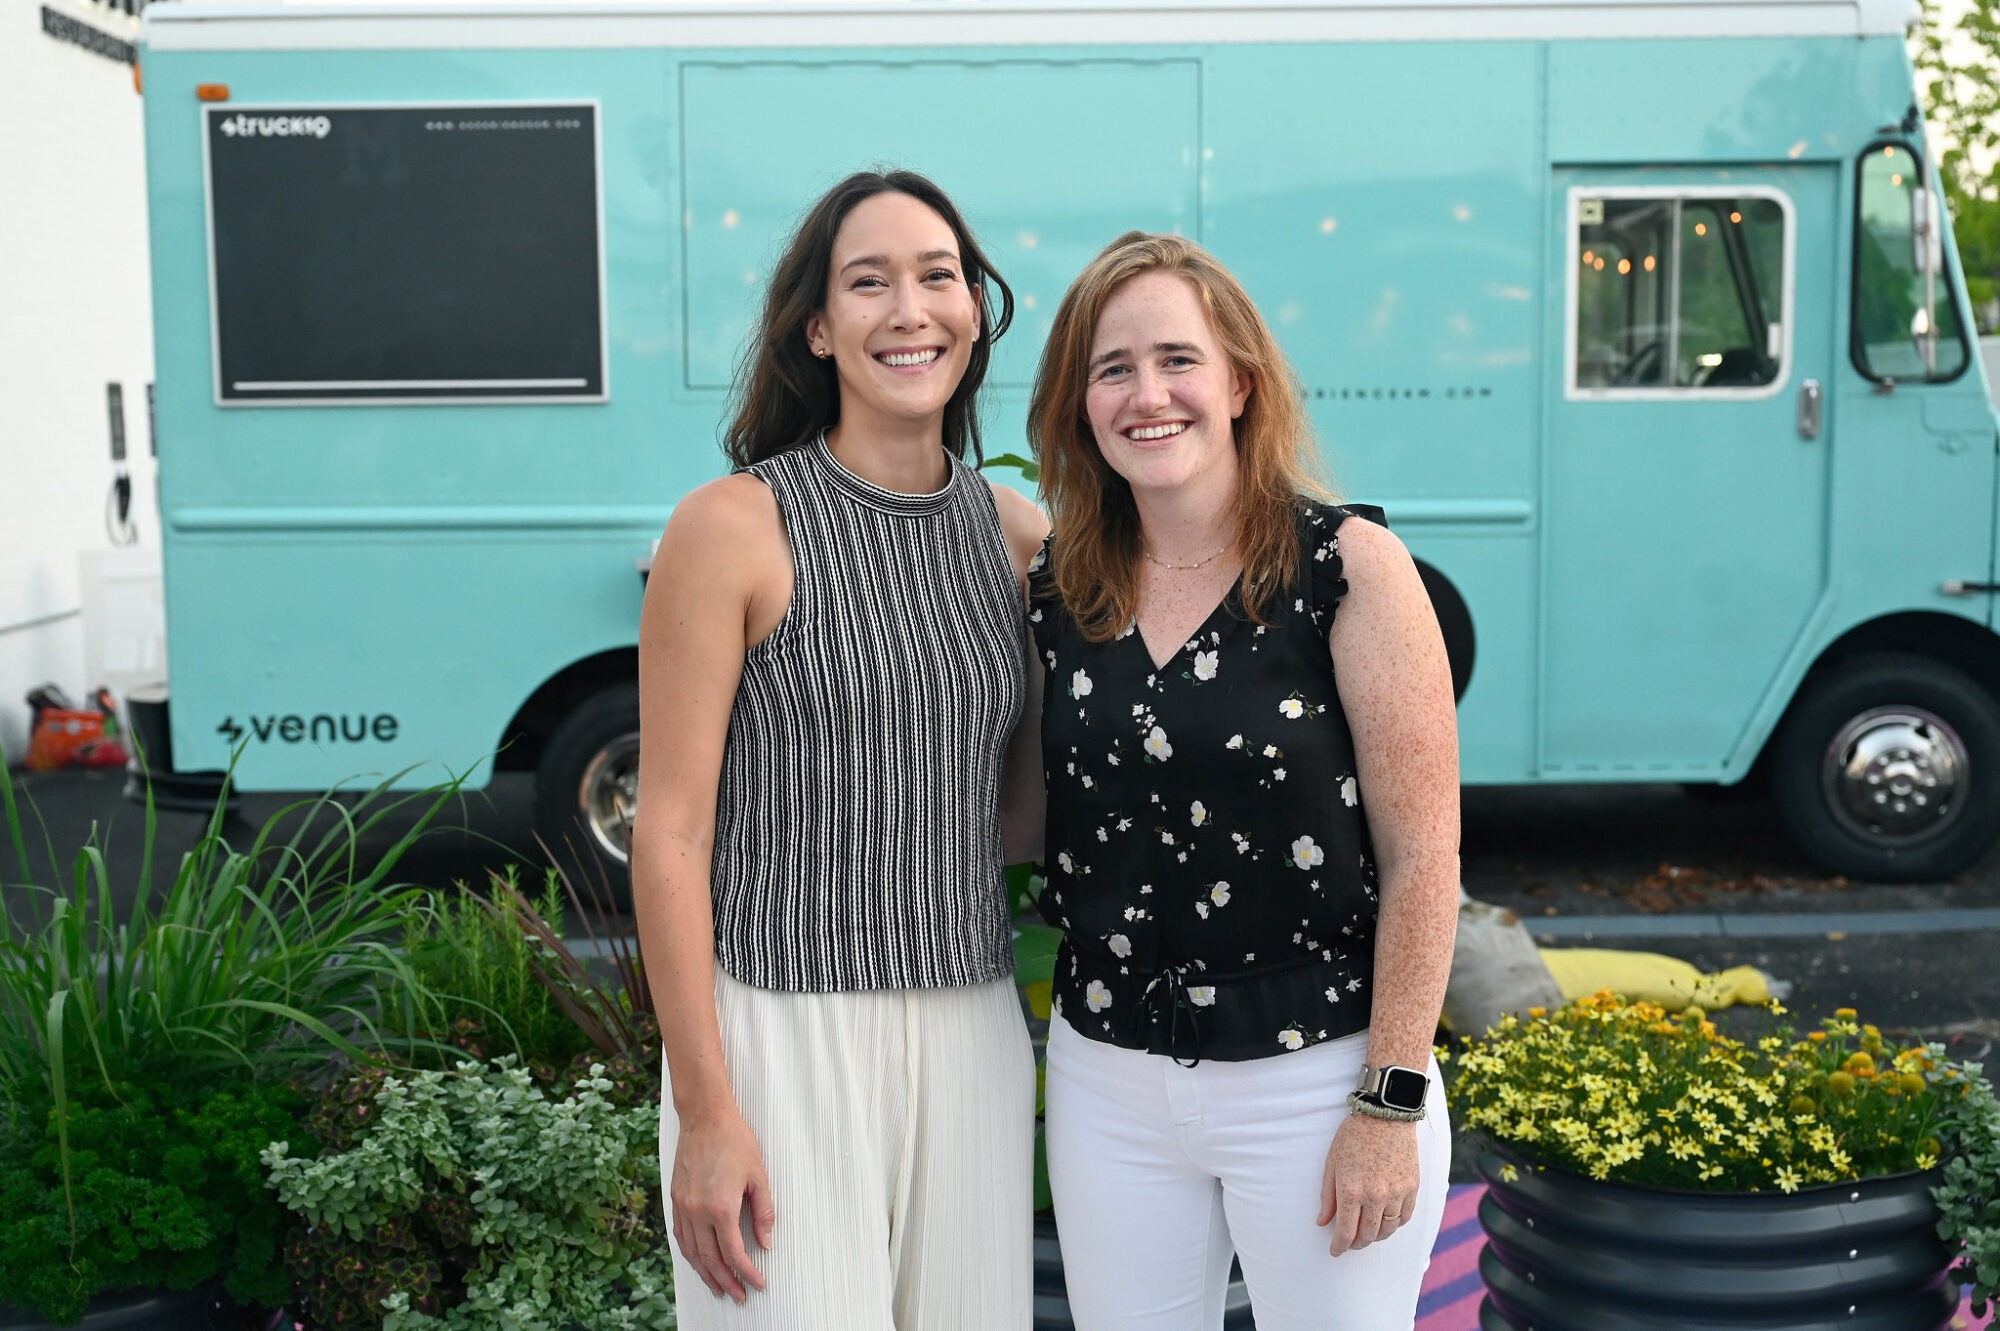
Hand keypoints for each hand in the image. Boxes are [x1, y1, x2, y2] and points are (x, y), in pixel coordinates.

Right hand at [669, 1105, 775, 1302]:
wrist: (705, 1117)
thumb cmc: (735, 1141)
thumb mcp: (759, 1176)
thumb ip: (764, 1212)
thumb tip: (766, 1242)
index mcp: (721, 1207)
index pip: (734, 1253)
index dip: (747, 1273)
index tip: (758, 1283)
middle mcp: (698, 1211)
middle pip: (711, 1260)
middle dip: (727, 1282)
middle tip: (740, 1295)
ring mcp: (683, 1206)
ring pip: (692, 1253)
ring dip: (706, 1274)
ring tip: (719, 1288)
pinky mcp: (676, 1200)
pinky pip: (681, 1236)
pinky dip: (690, 1255)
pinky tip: (699, 1262)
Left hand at [1317, 1110, 1419, 1255]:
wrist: (1386, 1115)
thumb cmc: (1354, 1136)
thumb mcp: (1332, 1163)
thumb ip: (1327, 1196)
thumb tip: (1322, 1222)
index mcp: (1351, 1190)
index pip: (1345, 1231)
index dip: (1339, 1246)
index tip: (1336, 1251)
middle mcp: (1375, 1196)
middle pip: (1367, 1235)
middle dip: (1356, 1243)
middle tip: (1350, 1243)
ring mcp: (1397, 1193)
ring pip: (1387, 1230)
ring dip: (1376, 1237)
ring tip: (1368, 1234)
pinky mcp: (1412, 1187)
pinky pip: (1405, 1217)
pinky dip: (1394, 1224)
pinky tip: (1386, 1221)